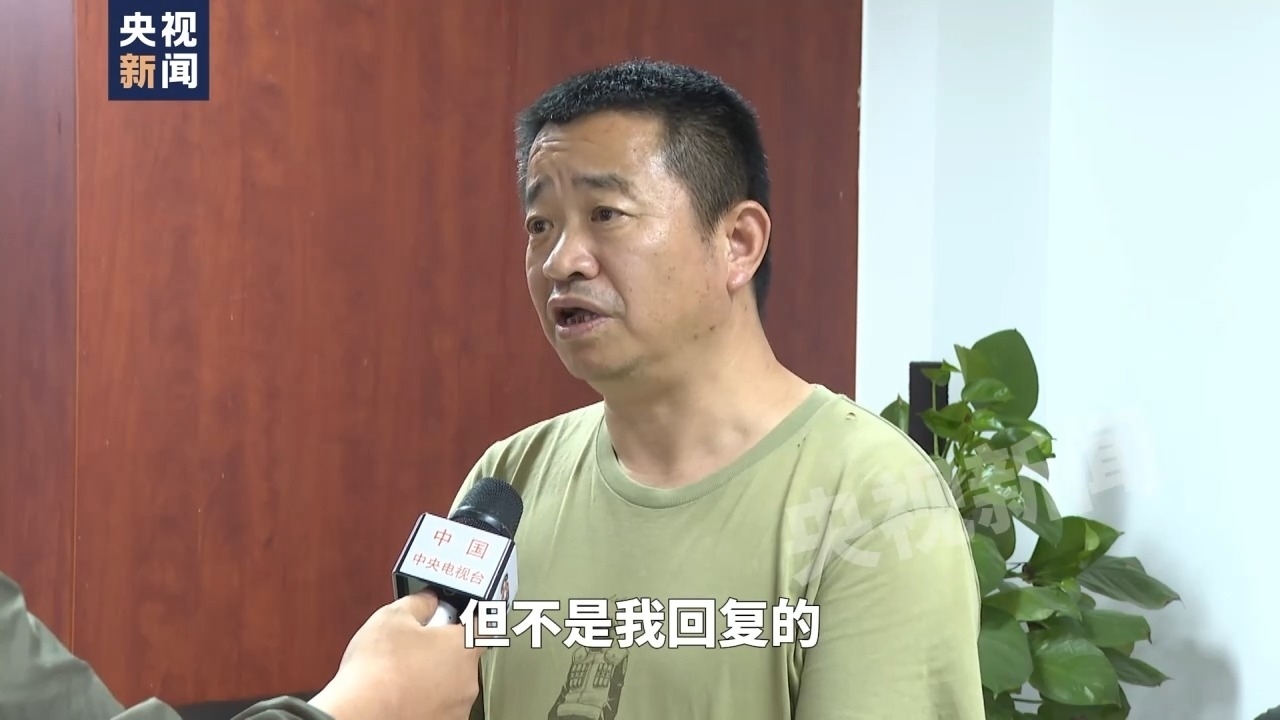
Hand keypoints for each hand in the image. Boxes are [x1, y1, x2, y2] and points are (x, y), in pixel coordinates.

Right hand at [308, 592, 483, 719]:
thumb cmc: (377, 672)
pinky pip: (439, 707)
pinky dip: (425, 701)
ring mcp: (457, 709)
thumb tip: (428, 600)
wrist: (361, 714)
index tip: (460, 614)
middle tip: (415, 645)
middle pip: (463, 656)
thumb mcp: (394, 616)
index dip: (470, 616)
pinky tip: (402, 695)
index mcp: (465, 648)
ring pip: (451, 684)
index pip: (485, 624)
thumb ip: (421, 602)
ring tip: (403, 674)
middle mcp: (468, 681)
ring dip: (434, 677)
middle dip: (442, 648)